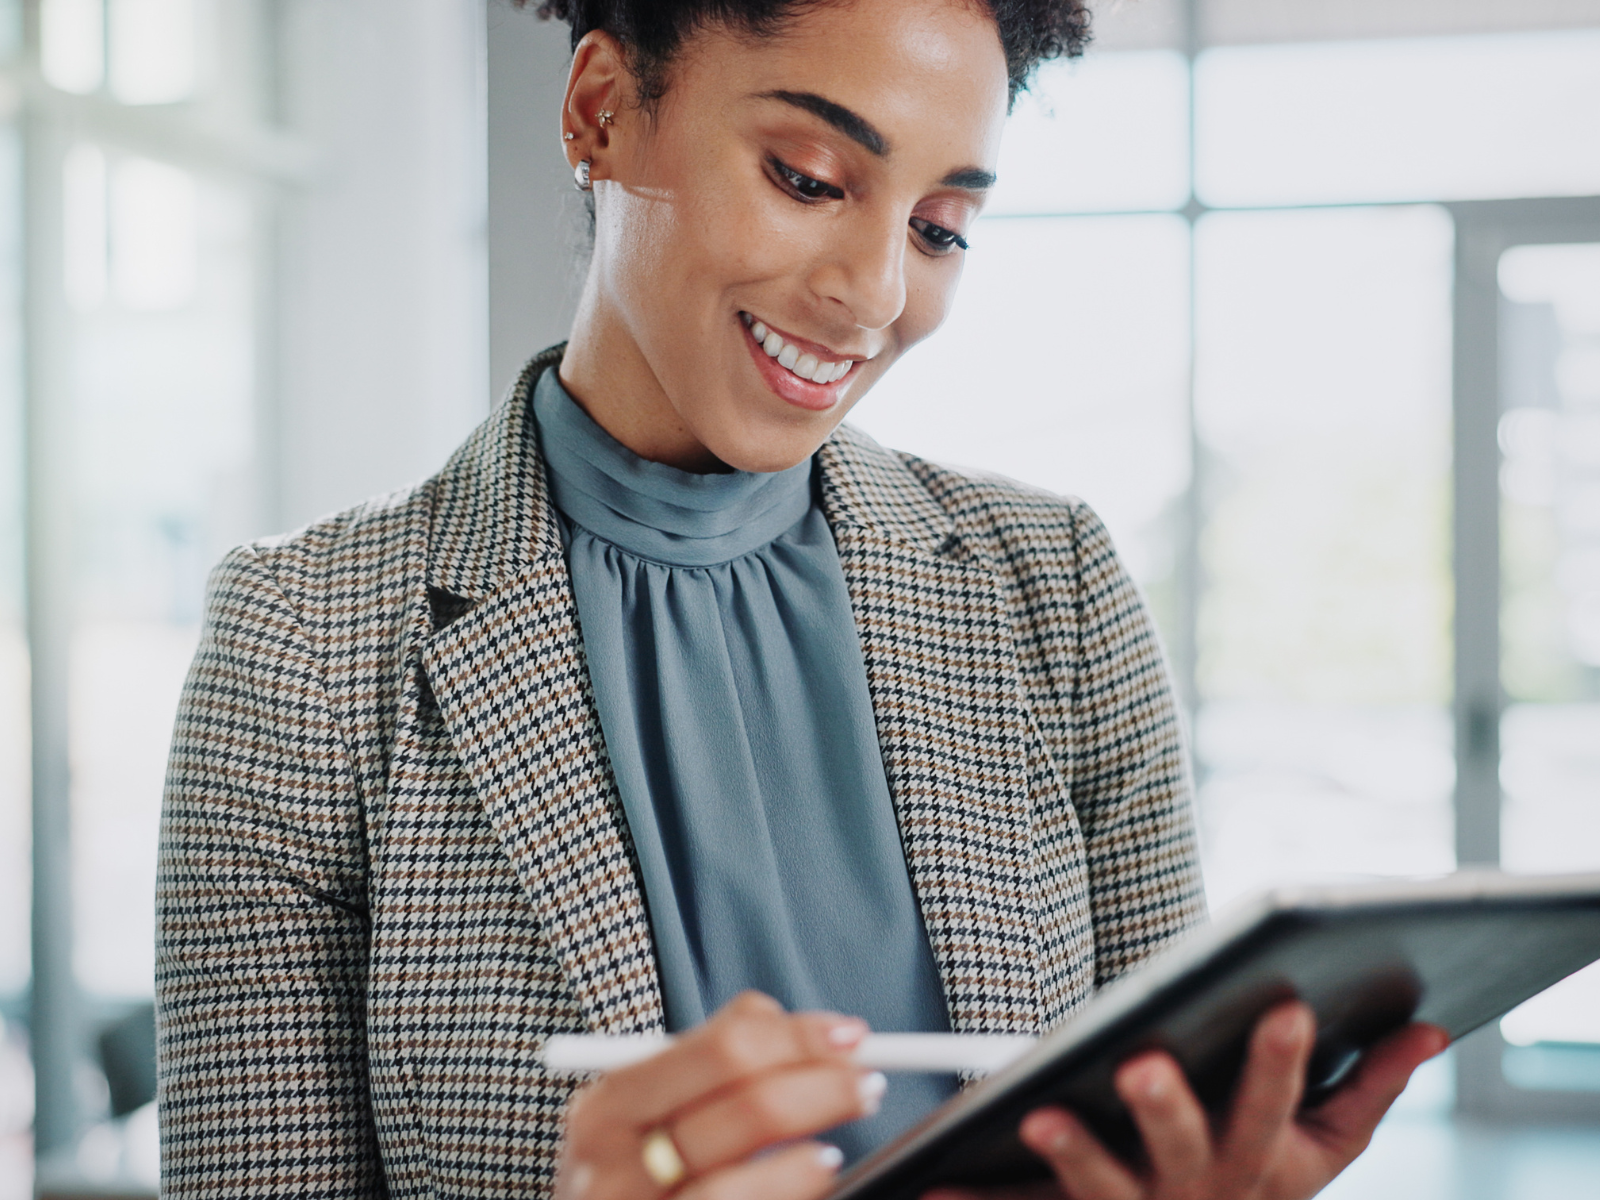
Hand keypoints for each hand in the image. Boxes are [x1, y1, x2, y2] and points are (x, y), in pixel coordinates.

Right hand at [554, 991, 884, 1199]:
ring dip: (812, 1152)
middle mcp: (610, 1164)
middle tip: (867, 1082)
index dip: (799, 1038)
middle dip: (822, 1087)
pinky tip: (819, 1170)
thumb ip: (710, 1056)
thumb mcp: (645, 1111)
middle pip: (746, 1107)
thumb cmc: (630, 1174)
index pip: (724, 1048)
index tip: (850, 1035)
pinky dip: (792, 1186)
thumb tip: (804, 1026)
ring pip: (741, 1180)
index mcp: (610, 1104)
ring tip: (840, 1142)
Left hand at [928, 1002, 1448, 1199]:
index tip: (1282, 1004)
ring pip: (1103, 1189)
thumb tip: (1430, 1027)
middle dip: (1168, 1108)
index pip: (1279, 1107)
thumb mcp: (1321, 1148)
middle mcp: (1204, 1193)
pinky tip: (933, 1188)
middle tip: (1139, 1063)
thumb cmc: (1259, 1181)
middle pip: (1191, 1147)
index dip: (1282, 1063)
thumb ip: (1372, 1086)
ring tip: (1038, 1115)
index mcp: (1265, 1164)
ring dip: (1072, 1154)